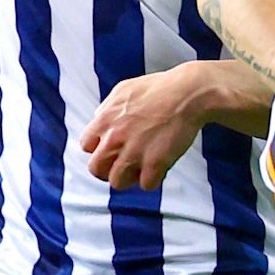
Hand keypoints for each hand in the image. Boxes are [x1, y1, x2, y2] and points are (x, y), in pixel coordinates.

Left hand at [78, 65, 214, 189]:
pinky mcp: (155, 163)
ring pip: (117, 182)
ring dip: (129, 178)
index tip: (109, 149)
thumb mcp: (124, 89)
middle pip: (97, 169)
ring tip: (141, 170)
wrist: (188, 93)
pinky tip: (159, 169)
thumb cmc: (160, 88)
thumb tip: (99, 118)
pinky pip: (146, 185)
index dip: (98, 149)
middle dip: (108, 169)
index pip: (86, 146)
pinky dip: (153, 180)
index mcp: (105, 120)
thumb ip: (107, 107)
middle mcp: (115, 138)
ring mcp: (134, 152)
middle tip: (121, 166)